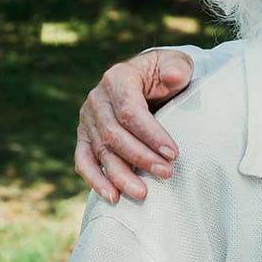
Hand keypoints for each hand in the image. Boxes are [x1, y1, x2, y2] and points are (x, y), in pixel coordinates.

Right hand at [75, 49, 193, 202]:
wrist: (148, 78)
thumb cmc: (165, 73)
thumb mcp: (176, 64)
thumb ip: (176, 69)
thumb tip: (174, 77)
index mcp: (117, 78)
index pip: (130, 111)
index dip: (151, 134)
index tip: (173, 153)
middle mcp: (97, 99)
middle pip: (114, 134)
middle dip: (140, 157)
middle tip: (166, 173)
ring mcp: (88, 119)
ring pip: (101, 151)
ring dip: (121, 175)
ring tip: (142, 193)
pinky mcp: (85, 137)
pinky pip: (84, 160)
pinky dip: (96, 180)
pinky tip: (113, 197)